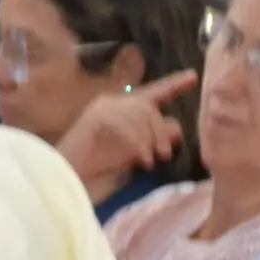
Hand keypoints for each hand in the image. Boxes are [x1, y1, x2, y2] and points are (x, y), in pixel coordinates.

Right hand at [56, 71, 198, 193]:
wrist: (67, 182)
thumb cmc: (96, 171)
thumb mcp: (133, 155)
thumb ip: (152, 140)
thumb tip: (176, 128)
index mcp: (121, 110)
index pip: (152, 93)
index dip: (173, 84)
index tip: (193, 77)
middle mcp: (111, 104)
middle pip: (148, 105)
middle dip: (160, 130)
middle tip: (165, 155)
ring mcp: (101, 109)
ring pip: (140, 112)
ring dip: (150, 139)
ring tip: (149, 160)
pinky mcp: (94, 118)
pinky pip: (125, 123)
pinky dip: (137, 142)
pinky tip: (140, 159)